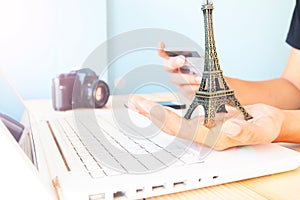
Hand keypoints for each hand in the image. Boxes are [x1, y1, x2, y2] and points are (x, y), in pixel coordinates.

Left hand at [130, 95, 283, 149]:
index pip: (182, 128)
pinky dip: (164, 110)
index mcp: (213, 138)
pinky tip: (155, 105)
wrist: (267, 124)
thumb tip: (229, 127)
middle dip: (151, 114)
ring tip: (137, 103)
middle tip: (134, 102)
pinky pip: (178, 117)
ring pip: (172, 122)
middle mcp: (203, 135)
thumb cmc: (265, 126)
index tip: (148, 106)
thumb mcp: (262, 127)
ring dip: (153, 112)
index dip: (163, 117)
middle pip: (170, 126)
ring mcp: (201, 129)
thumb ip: (246, 130)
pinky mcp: (202, 123)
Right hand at [158, 43, 201, 99]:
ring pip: (176, 79)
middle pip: (167, 66)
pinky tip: (199, 85)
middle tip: (181, 60)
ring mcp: (179, 82)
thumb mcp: (204, 62)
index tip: (161, 45)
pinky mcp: (184, 92)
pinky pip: (185, 89)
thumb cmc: (204, 72)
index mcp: (178, 61)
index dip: (161, 50)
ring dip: (187, 78)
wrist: (208, 88)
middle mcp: (175, 71)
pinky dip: (193, 87)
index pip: (166, 55)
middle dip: (173, 62)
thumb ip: (201, 59)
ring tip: (199, 78)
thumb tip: (203, 59)